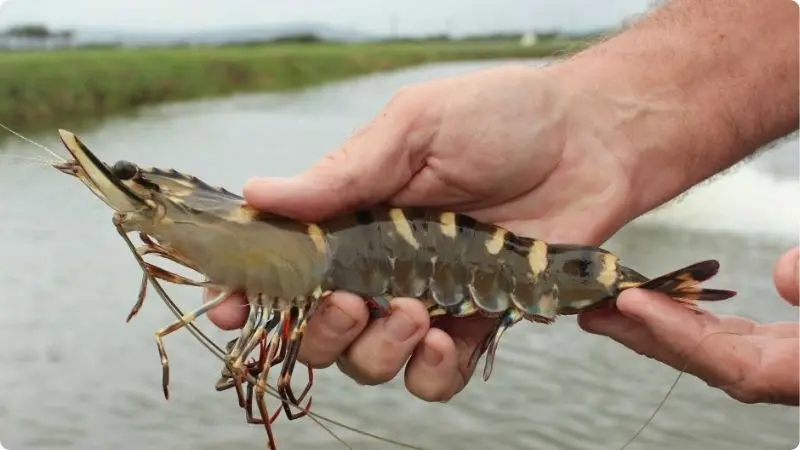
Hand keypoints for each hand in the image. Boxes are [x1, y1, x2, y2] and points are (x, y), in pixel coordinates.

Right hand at [206, 64, 641, 401]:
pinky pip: (436, 375)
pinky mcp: (475, 320)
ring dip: (375, 352)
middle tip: (350, 303)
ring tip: (410, 311)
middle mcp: (382, 261)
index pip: (288, 259)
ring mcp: (426, 296)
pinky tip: (440, 339)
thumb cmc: (504, 117)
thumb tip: (262, 193)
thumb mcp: (415, 126)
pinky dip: (429, 372)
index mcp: (355, 212)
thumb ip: (346, 172)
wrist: (592, 139)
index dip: (254, 289)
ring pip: (370, 361)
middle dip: (320, 331)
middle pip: (320, 327)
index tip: (232, 310)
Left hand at [578, 247, 799, 404]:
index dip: (668, 328)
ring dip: (650, 326)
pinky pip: (718, 339)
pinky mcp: (775, 352)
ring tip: (607, 306)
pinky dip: (684, 321)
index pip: (715, 354)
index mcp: (790, 373)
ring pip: (698, 348)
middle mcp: (772, 376)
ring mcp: (771, 365)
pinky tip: (660, 306)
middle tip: (588, 312)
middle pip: (689, 356)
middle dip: (634, 332)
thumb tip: (780, 274)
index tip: (630, 302)